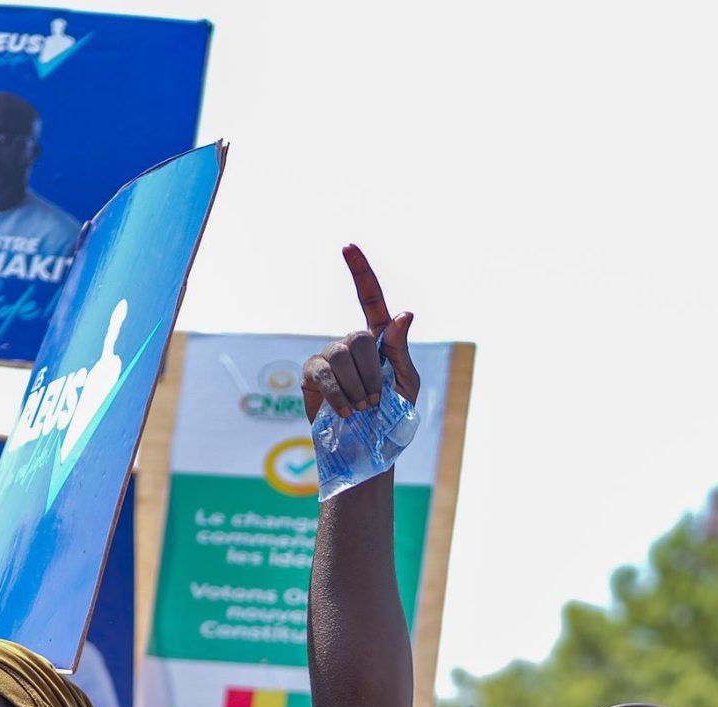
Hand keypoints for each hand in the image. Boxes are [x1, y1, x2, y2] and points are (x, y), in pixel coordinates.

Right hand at [302, 246, 420, 422]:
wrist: (367, 450)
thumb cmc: (390, 418)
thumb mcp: (406, 385)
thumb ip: (401, 350)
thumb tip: (404, 314)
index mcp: (379, 341)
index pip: (370, 300)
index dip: (360, 273)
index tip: (348, 247)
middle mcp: (351, 343)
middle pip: (359, 337)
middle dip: (372, 373)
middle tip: (375, 400)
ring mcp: (329, 357)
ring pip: (341, 355)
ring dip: (356, 387)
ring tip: (362, 408)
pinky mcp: (311, 375)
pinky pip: (323, 374)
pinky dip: (338, 394)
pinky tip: (346, 412)